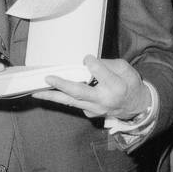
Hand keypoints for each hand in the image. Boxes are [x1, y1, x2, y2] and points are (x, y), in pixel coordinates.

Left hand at [33, 56, 150, 120]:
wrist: (136, 107)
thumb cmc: (130, 84)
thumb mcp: (126, 69)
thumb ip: (108, 64)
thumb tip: (87, 62)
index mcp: (116, 87)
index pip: (99, 72)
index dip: (91, 63)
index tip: (86, 58)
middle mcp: (103, 100)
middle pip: (79, 92)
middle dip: (62, 85)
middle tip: (47, 78)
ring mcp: (95, 109)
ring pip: (71, 102)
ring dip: (52, 96)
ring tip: (36, 91)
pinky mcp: (89, 113)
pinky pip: (73, 104)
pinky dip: (61, 98)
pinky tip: (49, 93)